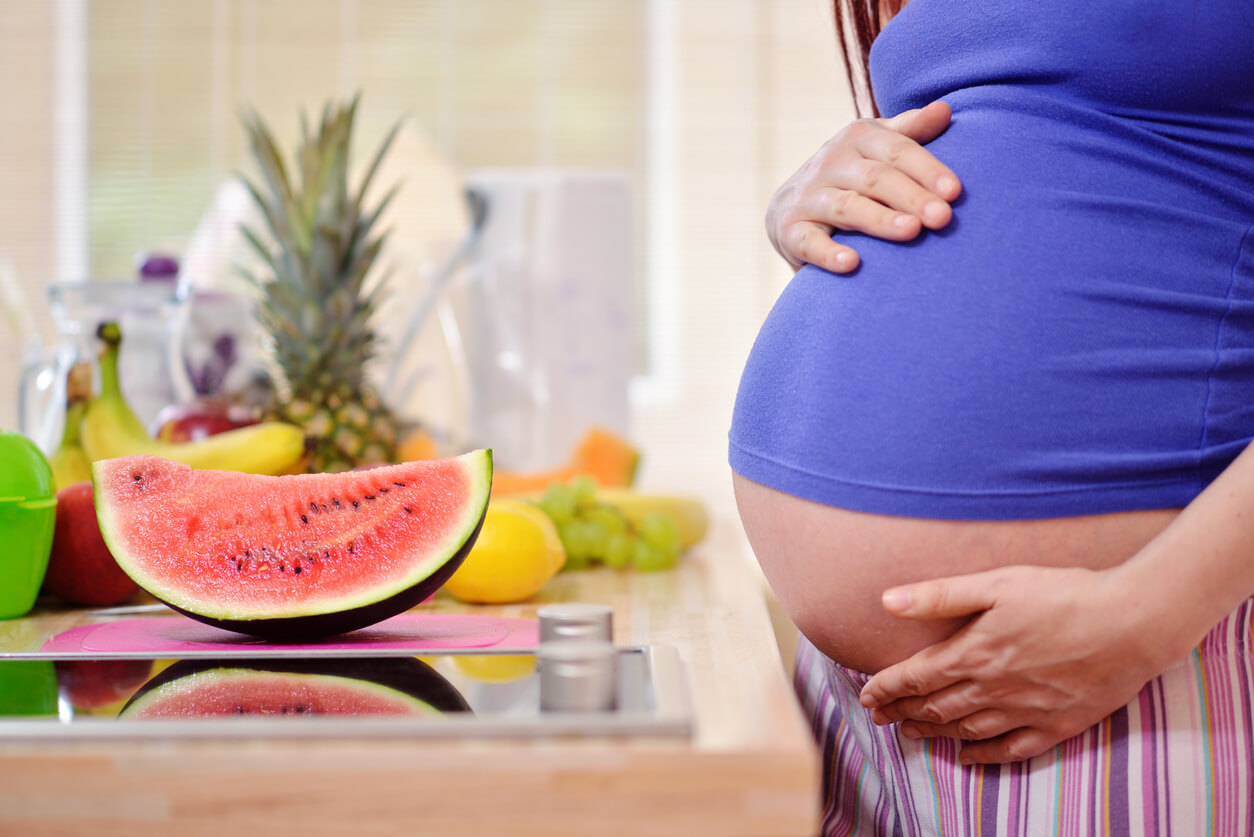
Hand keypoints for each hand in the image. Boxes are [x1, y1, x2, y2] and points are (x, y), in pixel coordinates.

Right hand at [766, 100, 960, 273]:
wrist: (790, 208)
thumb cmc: (851, 176)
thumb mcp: (877, 148)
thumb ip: (910, 131)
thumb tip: (945, 110)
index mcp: (857, 137)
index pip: (897, 150)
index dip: (927, 170)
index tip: (955, 192)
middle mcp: (829, 162)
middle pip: (875, 178)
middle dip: (911, 197)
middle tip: (942, 217)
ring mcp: (807, 196)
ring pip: (846, 207)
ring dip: (879, 220)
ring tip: (911, 232)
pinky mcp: (789, 230)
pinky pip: (809, 242)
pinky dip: (828, 253)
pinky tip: (851, 263)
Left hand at [857, 565, 1171, 763]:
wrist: (1133, 622)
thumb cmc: (1064, 594)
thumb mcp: (996, 583)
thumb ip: (939, 595)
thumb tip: (886, 601)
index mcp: (973, 653)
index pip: (914, 678)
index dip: (886, 688)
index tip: (866, 695)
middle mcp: (993, 689)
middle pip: (935, 707)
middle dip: (902, 712)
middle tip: (879, 717)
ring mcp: (1024, 711)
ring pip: (966, 730)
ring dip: (934, 733)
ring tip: (912, 733)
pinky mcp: (1057, 724)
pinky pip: (1011, 749)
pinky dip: (985, 756)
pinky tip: (969, 757)